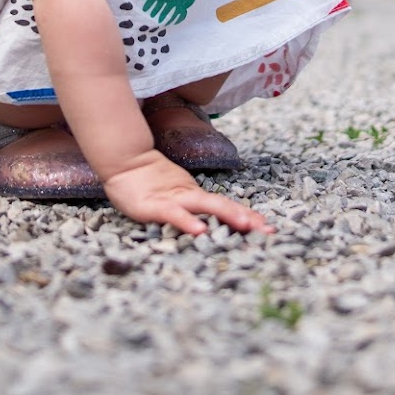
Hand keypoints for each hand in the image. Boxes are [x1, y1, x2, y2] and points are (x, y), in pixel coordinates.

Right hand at [102, 150, 272, 236]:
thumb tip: (210, 220)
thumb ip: (190, 205)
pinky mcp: (155, 206)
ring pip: (206, 206)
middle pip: (224, 206)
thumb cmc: (147, 183)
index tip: (268, 228)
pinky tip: (200, 231)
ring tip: (246, 225)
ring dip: (227, 215)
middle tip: (268, 232)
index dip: (247, 216)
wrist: (125, 162)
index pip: (226, 207)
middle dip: (247, 218)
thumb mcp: (173, 195)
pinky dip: (188, 222)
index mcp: (195, 196)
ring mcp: (175, 199)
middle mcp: (190, 196)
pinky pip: (175, 215)